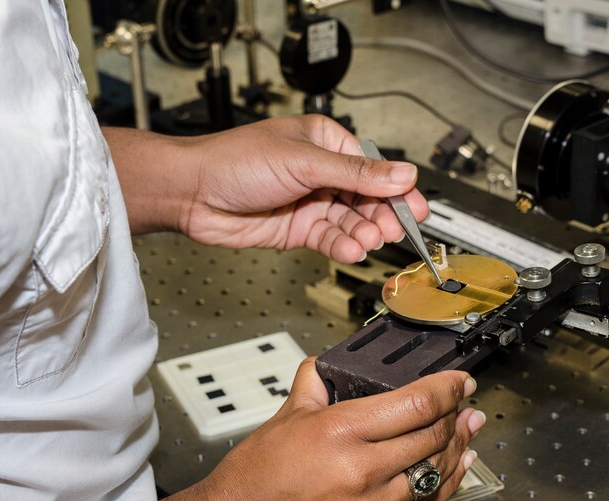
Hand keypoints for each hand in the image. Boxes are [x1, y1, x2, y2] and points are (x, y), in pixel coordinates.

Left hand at [178, 115, 428, 263]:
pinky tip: (350, 250)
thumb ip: (356, 172)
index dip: (396, 189)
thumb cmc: (234, 161)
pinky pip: (330, 239)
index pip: (374, 167)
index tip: (415, 208)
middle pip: (367, 198)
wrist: (193, 192)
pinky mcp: (298, 228)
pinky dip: (342, 246)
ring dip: (363, 233)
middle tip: (393, 230)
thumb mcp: (303, 161)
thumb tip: (401, 173)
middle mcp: (321, 172)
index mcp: (326, 142)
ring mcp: (310, 201)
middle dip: (381, 215)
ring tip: (368, 241)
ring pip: (350, 222)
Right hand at [197, 358, 483, 500]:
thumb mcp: (283, 420)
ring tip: (468, 430)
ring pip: (435, 471)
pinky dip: (445, 483)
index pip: (415, 403)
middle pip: (432, 435)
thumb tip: (325, 368)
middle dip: (456, 414)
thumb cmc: (251, 483)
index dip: (447, 388)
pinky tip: (455, 468)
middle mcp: (360, 469)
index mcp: (339, 431)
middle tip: (464, 403)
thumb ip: (312, 387)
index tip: (459, 381)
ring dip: (457, 447)